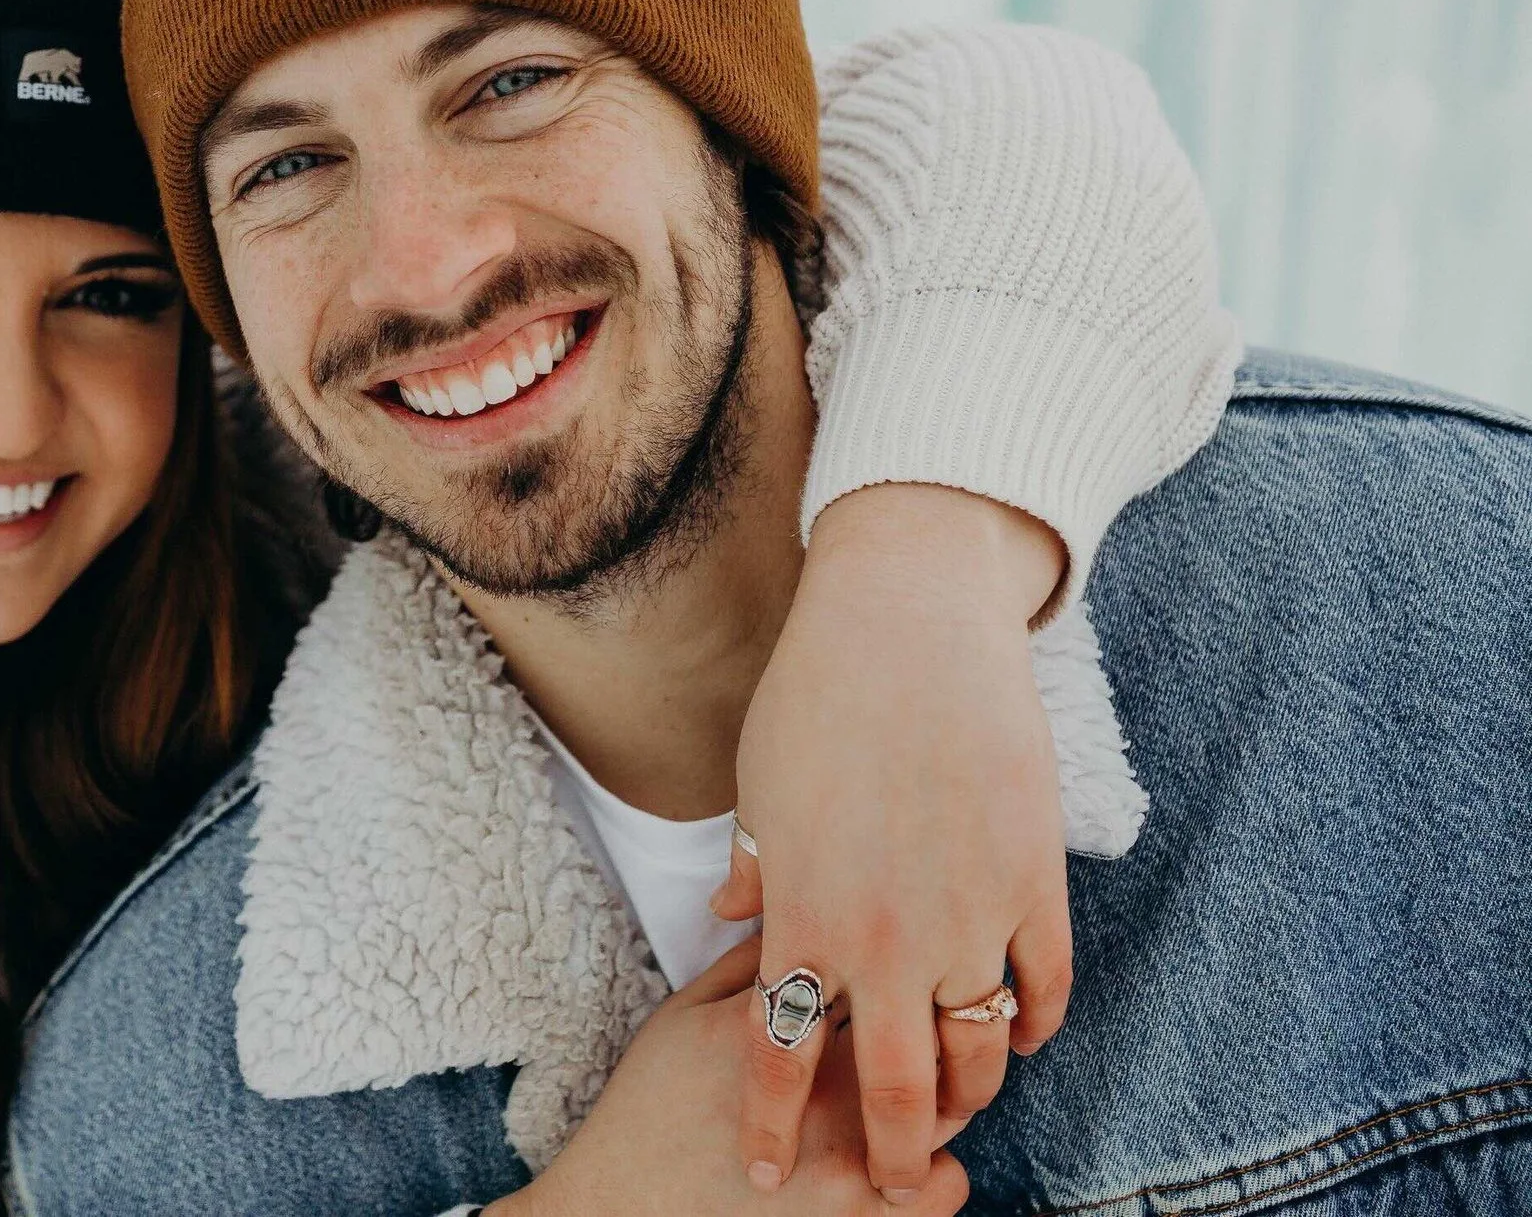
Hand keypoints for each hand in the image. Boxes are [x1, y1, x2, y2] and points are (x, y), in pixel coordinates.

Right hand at [486, 939, 967, 1216]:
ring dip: (940, 1098)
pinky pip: (950, 1183)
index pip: (868, 962)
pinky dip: (937, 1172)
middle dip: (928, 1026)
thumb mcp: (680, 1016)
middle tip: (912, 1032)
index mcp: (785, 1022)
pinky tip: (901, 1166)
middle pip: (923, 1031)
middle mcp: (827, 1083)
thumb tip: (786, 908)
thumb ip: (743, 962)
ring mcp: (851, 1155)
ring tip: (906, 1103)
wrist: (622, 1210)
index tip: (882, 963)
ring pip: (950, 1105)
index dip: (885, 960)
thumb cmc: (647, 1112)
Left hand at [715, 483, 1071, 1200]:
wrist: (906, 621)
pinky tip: (1020, 1036)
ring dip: (970, 1096)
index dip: (773, 1127)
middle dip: (894, 1159)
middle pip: (897, 1091)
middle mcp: (887, 935)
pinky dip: (1035, 1024)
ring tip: (957, 1110)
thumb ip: (756, 871)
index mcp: (804, 917)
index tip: (765, 1173)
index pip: (783, 1057)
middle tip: (893, 1188)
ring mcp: (969, 913)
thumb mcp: (758, 788)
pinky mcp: (1034, 880)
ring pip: (981, 1054)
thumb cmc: (817, 694)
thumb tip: (734, 923)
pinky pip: (1046, 985)